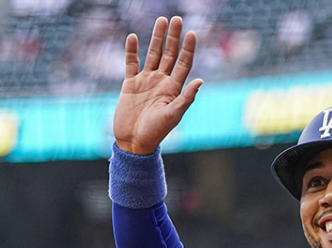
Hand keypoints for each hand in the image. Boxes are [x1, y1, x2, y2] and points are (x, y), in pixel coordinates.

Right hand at [113, 16, 203, 154]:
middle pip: (170, 54)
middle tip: (177, 19)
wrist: (133, 142)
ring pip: (152, 54)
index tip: (192, 32)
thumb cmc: (155, 133)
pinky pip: (131, 63)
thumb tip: (201, 80)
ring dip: (157, 38)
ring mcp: (146, 81)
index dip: (188, 48)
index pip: (184, 63)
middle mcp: (161, 82)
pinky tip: (134, 37)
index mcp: (173, 88)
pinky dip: (132, 50)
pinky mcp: (130, 84)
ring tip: (161, 21)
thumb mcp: (172, 116)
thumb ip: (186, 98)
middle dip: (174, 37)